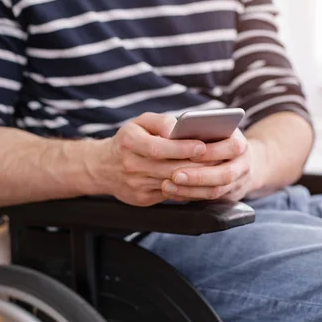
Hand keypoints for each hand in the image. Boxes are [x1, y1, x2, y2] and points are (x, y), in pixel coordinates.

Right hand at [93, 112, 210, 205]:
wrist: (102, 167)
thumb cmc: (128, 140)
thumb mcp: (139, 122)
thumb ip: (160, 122)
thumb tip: (179, 128)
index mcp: (129, 143)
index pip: (158, 148)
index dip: (182, 148)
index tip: (203, 146)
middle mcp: (131, 166)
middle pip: (169, 168)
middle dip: (197, 165)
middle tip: (219, 159)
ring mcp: (136, 185)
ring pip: (173, 184)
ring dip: (196, 179)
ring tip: (216, 170)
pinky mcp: (143, 199)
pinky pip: (170, 194)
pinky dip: (188, 188)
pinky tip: (202, 182)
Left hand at [161, 130, 265, 201]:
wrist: (240, 161)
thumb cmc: (220, 139)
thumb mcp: (216, 130)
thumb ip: (203, 130)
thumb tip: (176, 132)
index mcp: (241, 144)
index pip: (232, 148)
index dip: (211, 152)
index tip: (191, 154)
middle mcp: (242, 165)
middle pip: (224, 174)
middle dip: (198, 176)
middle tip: (174, 175)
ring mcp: (237, 183)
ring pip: (215, 191)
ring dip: (189, 190)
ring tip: (167, 186)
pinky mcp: (227, 197)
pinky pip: (207, 200)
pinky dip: (188, 196)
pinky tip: (171, 192)